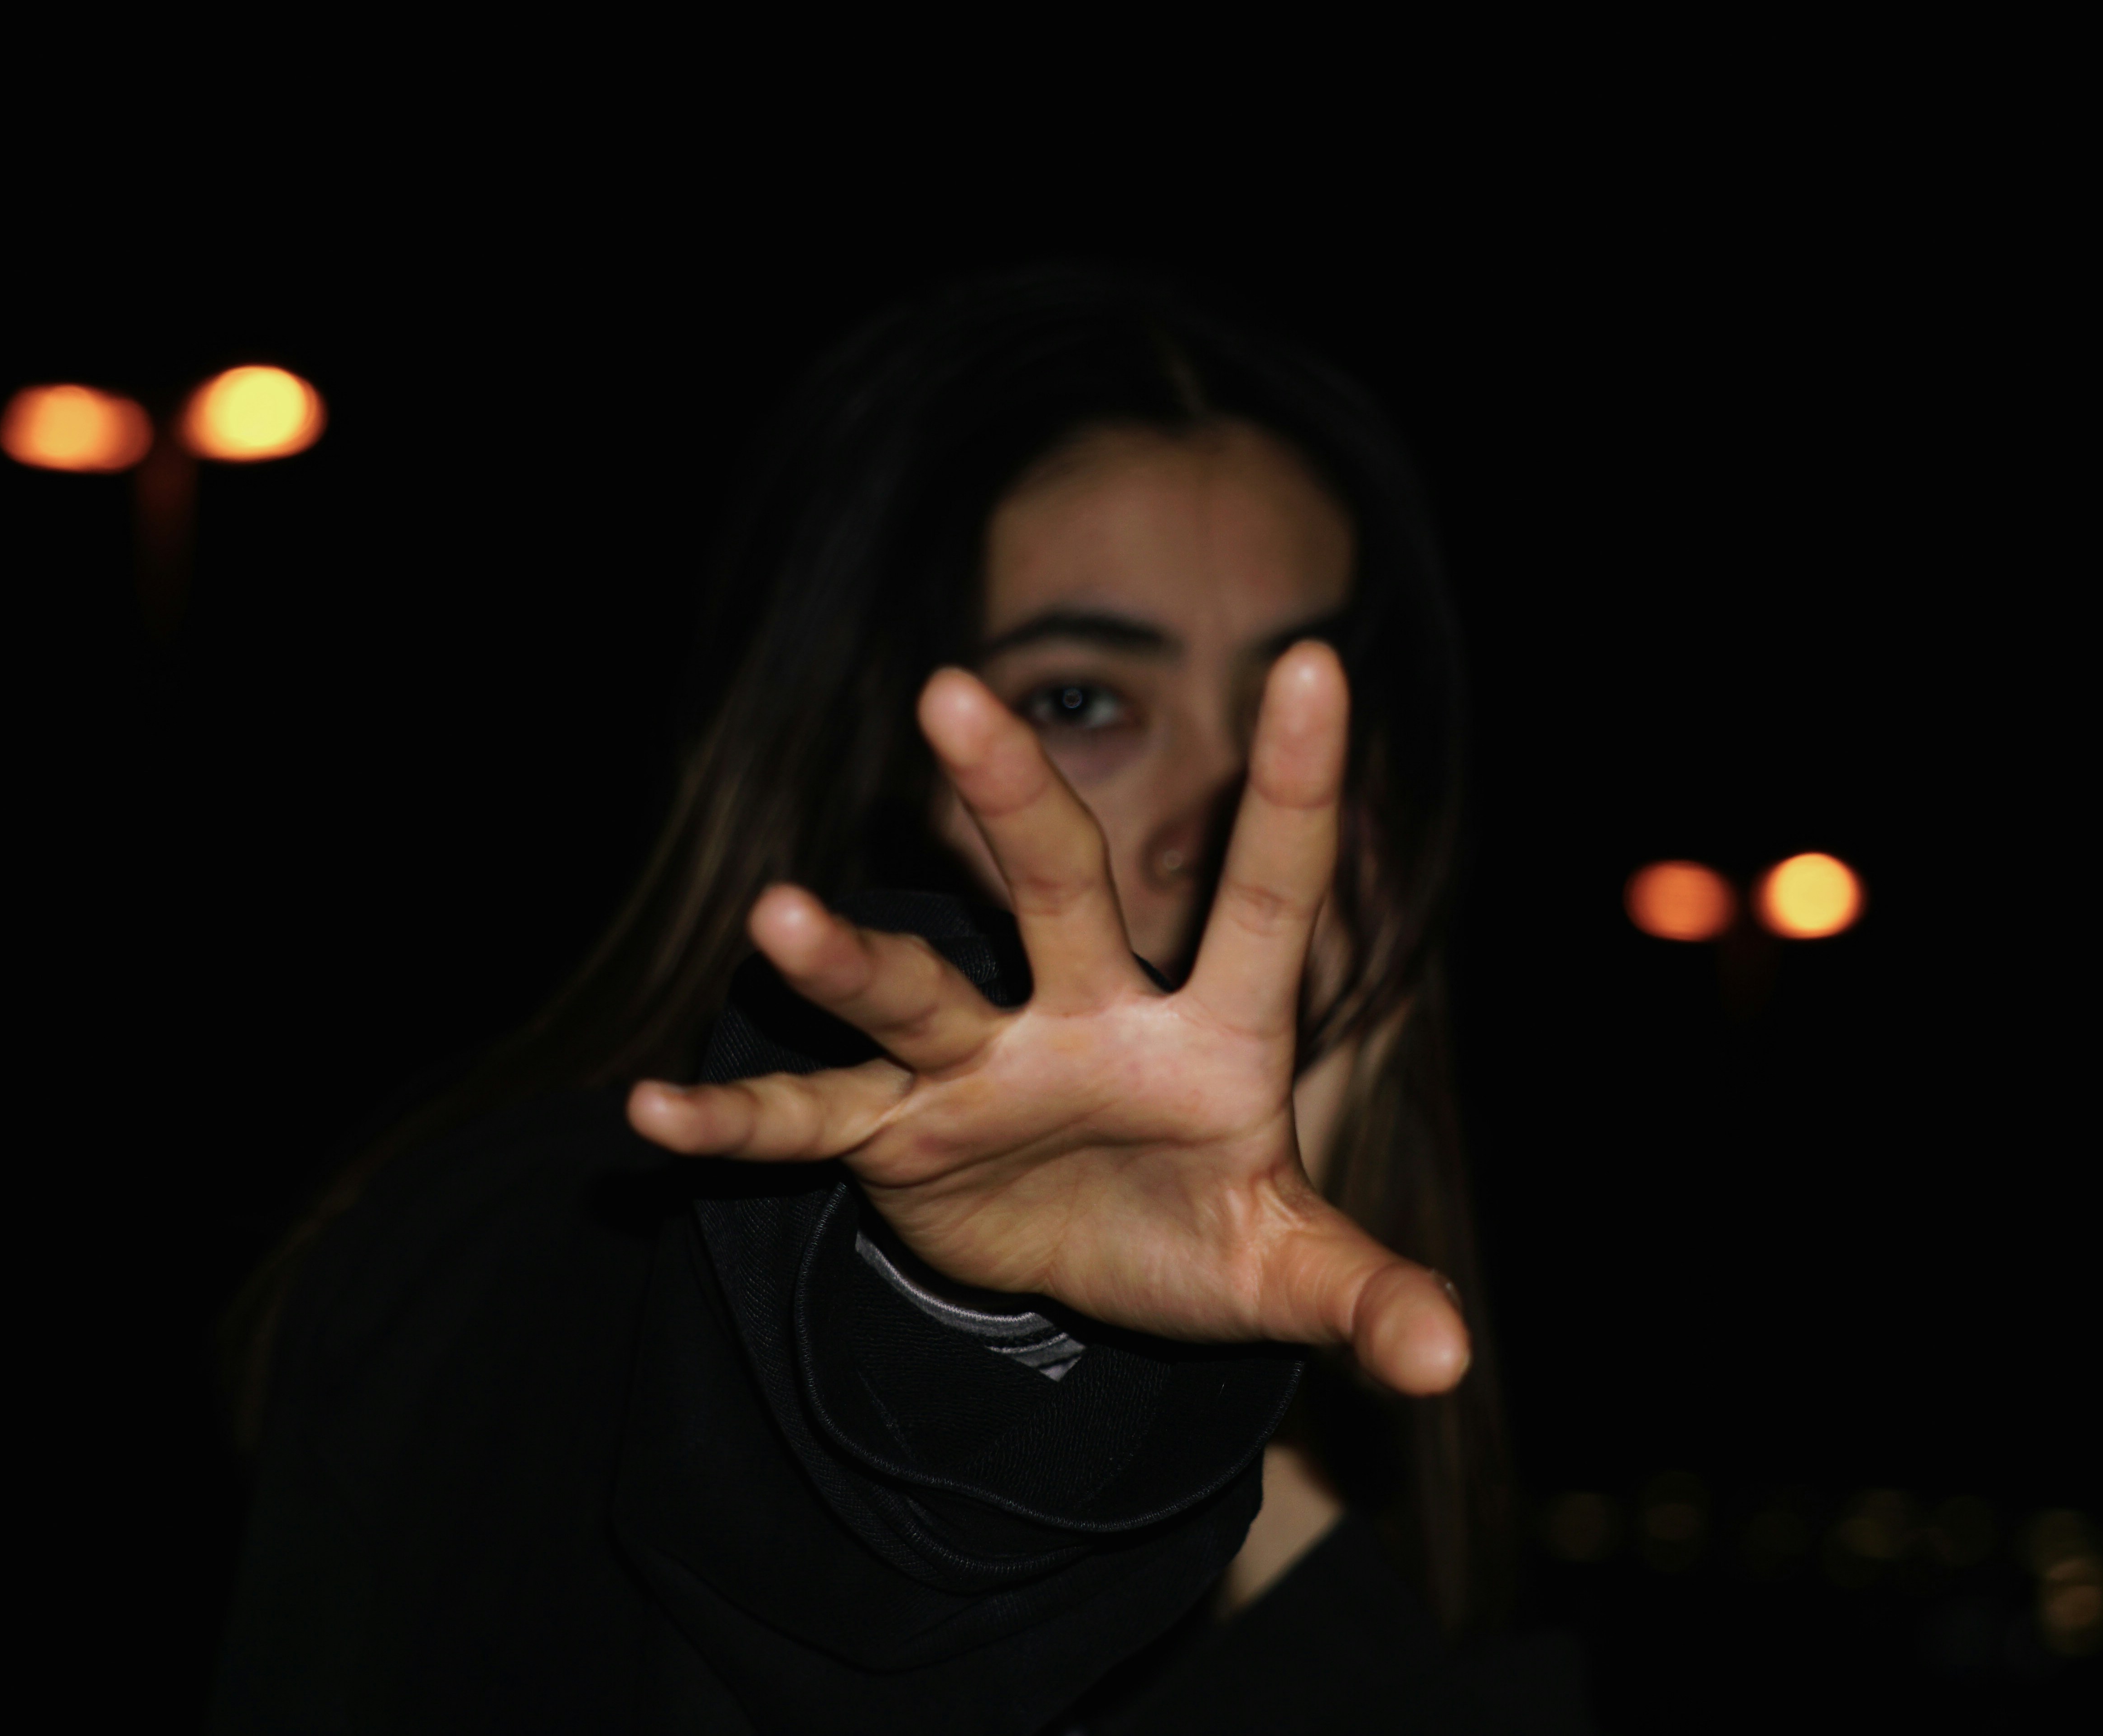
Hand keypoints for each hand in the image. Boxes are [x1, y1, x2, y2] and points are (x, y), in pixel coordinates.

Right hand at [627, 642, 1468, 1395]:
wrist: (1096, 1274)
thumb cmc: (1203, 1234)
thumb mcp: (1286, 1270)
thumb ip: (1364, 1293)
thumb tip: (1447, 1360)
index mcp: (1212, 1031)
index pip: (1265, 898)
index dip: (1295, 791)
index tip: (1322, 660)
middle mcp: (1086, 1016)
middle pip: (1055, 889)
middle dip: (1010, 800)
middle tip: (955, 701)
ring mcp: (979, 1069)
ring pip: (913, 992)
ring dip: (848, 962)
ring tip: (778, 919)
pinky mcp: (895, 1139)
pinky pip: (807, 1125)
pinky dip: (737, 1126)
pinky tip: (654, 1117)